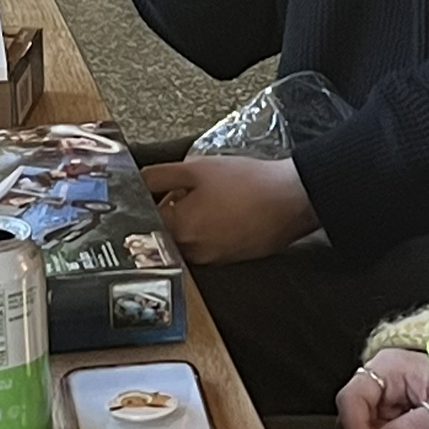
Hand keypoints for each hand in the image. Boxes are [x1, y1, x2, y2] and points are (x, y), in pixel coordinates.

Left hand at [144, 151, 314, 265]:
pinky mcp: (230, 261)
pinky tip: (223, 213)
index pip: (144, 222)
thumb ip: (158, 176)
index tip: (150, 192)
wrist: (292, 199)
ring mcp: (212, 260)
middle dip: (166, 215)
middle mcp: (192, 252)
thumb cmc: (247, 182)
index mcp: (179, 229)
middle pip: (163, 236)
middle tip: (180, 192)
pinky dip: (207, 232)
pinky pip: (206, 247)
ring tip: (206, 201)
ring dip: (187, 224)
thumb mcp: (195, 168)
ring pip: (185, 243)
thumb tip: (136, 182)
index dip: (145, 204)